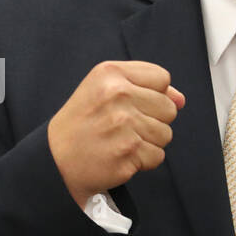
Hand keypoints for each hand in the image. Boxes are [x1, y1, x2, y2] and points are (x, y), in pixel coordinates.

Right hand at [47, 61, 185, 207]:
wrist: (55, 157)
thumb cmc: (82, 121)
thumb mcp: (103, 89)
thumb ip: (144, 86)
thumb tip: (180, 99)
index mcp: (111, 74)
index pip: (162, 78)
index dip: (152, 93)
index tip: (131, 103)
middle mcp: (117, 96)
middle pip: (168, 108)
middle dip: (152, 120)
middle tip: (123, 126)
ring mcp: (123, 126)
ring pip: (166, 134)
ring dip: (148, 141)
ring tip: (121, 141)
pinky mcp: (127, 153)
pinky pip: (157, 156)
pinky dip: (142, 161)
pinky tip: (121, 156)